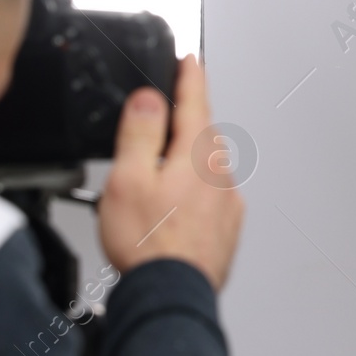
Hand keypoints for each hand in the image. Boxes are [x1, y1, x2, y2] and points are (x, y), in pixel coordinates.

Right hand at [98, 55, 244, 289]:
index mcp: (197, 155)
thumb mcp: (128, 178)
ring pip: (206, 167)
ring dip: (186, 161)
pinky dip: (192, 192)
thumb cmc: (149, 245)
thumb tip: (150, 97)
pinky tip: (170, 209)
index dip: (190, 75)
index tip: (190, 59)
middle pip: (202, 133)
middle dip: (184, 120)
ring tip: (155, 177)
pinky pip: (210, 196)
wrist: (171, 296)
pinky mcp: (226, 228)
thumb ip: (140, 132)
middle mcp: (220, 175)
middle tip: (161, 116)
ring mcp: (227, 203)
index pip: (196, 100)